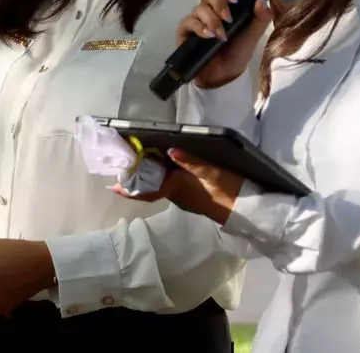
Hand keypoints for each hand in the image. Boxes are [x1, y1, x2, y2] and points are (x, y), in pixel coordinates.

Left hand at [119, 149, 243, 225]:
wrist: (246, 209)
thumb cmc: (228, 190)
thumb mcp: (211, 172)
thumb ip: (191, 161)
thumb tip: (171, 150)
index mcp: (176, 188)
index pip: (147, 191)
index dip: (130, 189)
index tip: (113, 187)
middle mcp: (176, 194)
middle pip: (150, 186)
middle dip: (136, 177)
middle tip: (124, 162)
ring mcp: (184, 195)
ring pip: (160, 184)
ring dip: (149, 175)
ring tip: (140, 158)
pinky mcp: (193, 194)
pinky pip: (171, 184)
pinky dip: (163, 175)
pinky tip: (165, 164)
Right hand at [175, 0, 271, 88]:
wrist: (225, 74)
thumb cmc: (238, 52)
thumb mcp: (254, 35)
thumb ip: (261, 17)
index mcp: (225, 6)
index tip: (235, 0)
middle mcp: (209, 10)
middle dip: (219, 3)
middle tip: (228, 18)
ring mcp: (196, 20)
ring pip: (199, 8)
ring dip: (212, 20)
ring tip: (221, 36)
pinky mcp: (185, 31)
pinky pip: (188, 21)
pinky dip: (199, 27)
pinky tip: (208, 36)